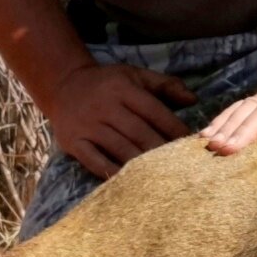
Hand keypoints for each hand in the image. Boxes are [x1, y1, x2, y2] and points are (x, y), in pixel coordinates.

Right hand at [41, 59, 196, 181]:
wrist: (63, 85)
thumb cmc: (108, 83)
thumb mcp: (135, 75)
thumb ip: (166, 85)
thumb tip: (193, 100)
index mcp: (122, 89)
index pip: (154, 111)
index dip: (174, 128)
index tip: (191, 143)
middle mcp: (104, 107)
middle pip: (139, 132)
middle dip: (161, 149)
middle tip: (181, 166)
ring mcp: (87, 126)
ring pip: (119, 148)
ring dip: (142, 164)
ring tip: (162, 177)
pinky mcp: (73, 142)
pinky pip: (93, 160)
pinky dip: (110, 171)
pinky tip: (127, 182)